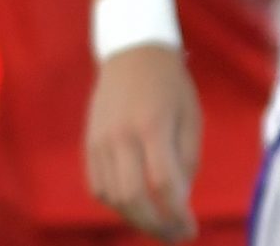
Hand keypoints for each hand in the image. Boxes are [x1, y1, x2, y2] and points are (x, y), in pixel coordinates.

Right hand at [84, 44, 201, 241]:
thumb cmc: (170, 87)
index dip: (178, 215)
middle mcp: (120, 135)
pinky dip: (116, 203)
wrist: (132, 52)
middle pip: (133, 197)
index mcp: (152, 126)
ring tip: (158, 223)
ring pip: (112, 196)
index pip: (163, 185)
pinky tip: (135, 205)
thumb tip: (177, 203)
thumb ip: (185, 162)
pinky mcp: (89, 142)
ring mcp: (99, 139)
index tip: (191, 229)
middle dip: (156, 225)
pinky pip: (97, 185)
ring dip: (136, 218)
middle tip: (175, 234)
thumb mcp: (191, 119)